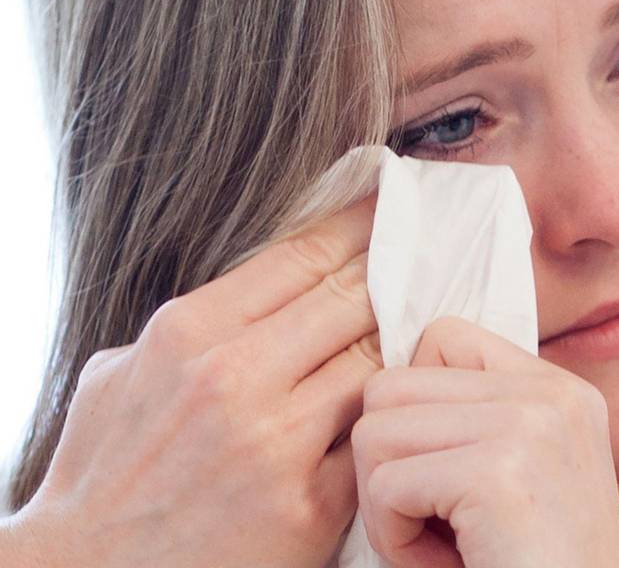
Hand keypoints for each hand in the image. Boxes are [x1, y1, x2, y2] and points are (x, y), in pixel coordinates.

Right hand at [14, 195, 382, 567]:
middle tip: (423, 256)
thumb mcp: (122, 375)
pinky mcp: (310, 504)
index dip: (356, 225)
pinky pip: (372, 436)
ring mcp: (277, 442)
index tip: (388, 207)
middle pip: (352, 298)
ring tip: (419, 328)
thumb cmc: (103, 476)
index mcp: (189, 334)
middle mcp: (235, 378)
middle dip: (392, 273)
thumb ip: (193, 329)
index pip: (301, 256)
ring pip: (375, 362)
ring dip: (399, 345)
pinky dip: (388, 415)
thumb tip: (259, 291)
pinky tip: (403, 402)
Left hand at [351, 316, 618, 567]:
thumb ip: (474, 422)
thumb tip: (379, 385)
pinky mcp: (499, 472)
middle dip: (389, 460)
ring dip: (387, 501)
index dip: (414, 406)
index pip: (444, 337)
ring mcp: (529, 425)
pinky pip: (385, 485)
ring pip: (376, 428)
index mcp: (560, 390)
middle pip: (393, 383)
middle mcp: (551, 393)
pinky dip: (395, 539)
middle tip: (432, 519)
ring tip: (441, 542)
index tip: (440, 470)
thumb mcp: (522, 475)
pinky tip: (446, 562)